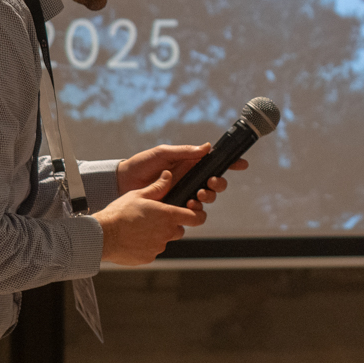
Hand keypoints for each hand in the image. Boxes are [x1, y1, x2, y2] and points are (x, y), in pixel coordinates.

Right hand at [95, 170, 206, 265]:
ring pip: (164, 240)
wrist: (102, 235)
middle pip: (179, 229)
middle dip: (171, 225)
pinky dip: (146, 245)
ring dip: (157, 235)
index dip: (198, 215)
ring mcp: (158, 247)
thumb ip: (158, 187)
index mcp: (168, 215)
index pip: (196, 218)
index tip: (194, 213)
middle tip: (154, 219)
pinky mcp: (149, 258)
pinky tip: (133, 238)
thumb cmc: (120, 213)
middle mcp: (167, 233)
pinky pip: (152, 250)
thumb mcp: (139, 195)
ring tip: (139, 228)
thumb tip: (168, 175)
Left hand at [117, 143, 250, 207]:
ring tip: (197, 196)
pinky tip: (188, 207)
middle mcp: (190, 180)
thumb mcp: (162, 154)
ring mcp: (183, 195)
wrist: (122, 183)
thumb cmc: (141, 165)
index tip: (241, 165)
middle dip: (218, 184)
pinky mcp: (175, 209)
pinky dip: (195, 211)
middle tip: (210, 183)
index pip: (214, 164)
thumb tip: (207, 148)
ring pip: (206, 200)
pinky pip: (192, 214)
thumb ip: (184, 152)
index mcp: (189, 165)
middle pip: (215, 185)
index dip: (230, 164)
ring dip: (207, 198)